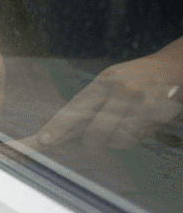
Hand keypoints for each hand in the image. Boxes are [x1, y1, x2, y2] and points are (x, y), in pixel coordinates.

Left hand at [21, 51, 182, 151]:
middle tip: (90, 144)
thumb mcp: (108, 81)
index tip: (42, 140)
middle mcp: (121, 92)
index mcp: (103, 82)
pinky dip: (131, 137)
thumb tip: (65, 131)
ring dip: (113, 141)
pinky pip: (135, 139)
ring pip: (117, 139)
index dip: (58, 126)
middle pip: (95, 131)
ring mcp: (141, 105)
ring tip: (119, 127)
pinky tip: (136, 124)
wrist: (169, 68)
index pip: (75, 108)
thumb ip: (90, 103)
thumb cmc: (130, 78)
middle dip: (90, 143)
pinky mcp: (156, 116)